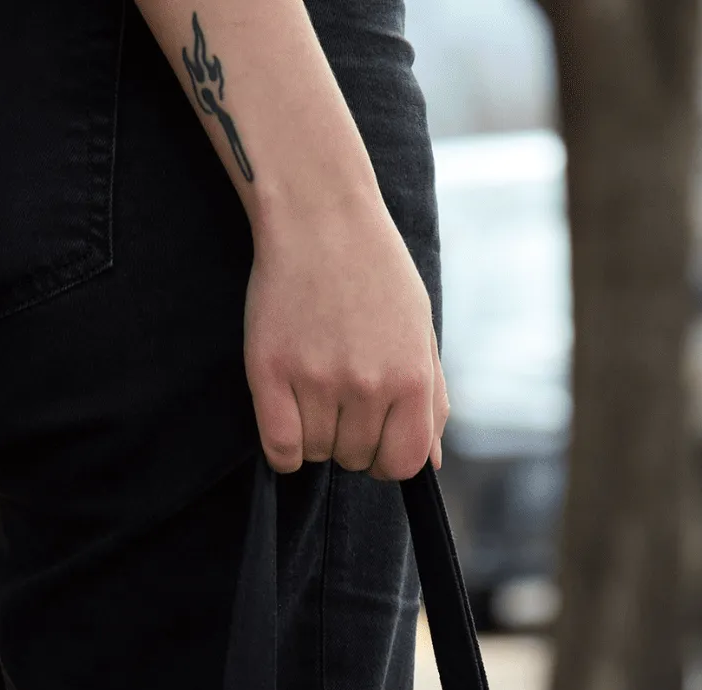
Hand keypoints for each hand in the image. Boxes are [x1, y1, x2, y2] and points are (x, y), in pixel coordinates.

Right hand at [244, 190, 447, 481]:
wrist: (319, 213)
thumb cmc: (375, 270)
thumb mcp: (419, 330)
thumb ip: (431, 400)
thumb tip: (429, 463)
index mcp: (411, 377)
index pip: (404, 463)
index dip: (389, 461)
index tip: (376, 441)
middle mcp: (368, 385)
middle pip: (356, 459)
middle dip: (350, 438)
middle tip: (340, 392)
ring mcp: (318, 380)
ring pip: (317, 453)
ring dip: (314, 434)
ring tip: (315, 385)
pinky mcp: (271, 372)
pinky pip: (280, 449)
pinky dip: (283, 448)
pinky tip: (287, 417)